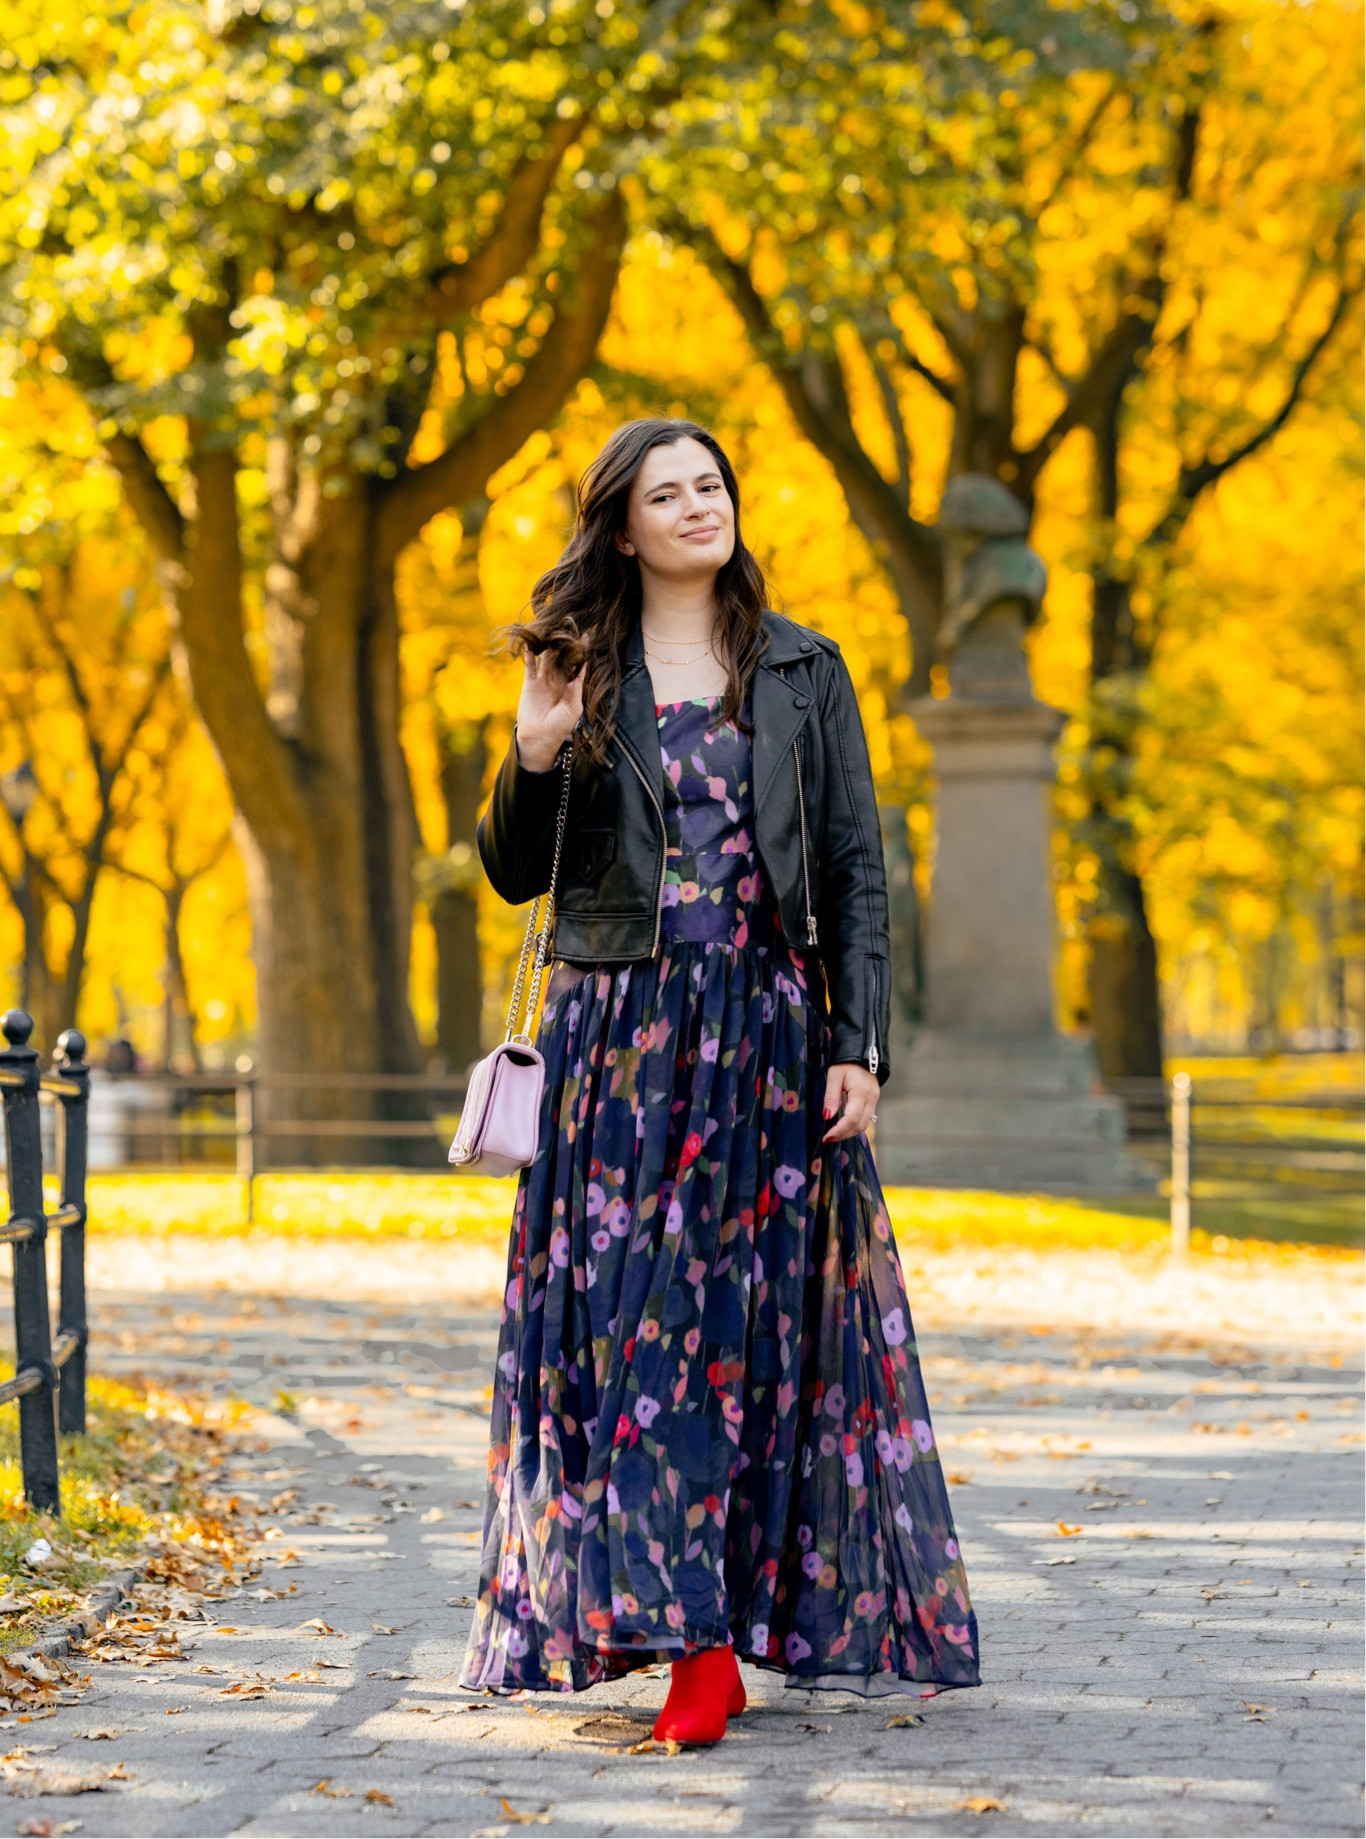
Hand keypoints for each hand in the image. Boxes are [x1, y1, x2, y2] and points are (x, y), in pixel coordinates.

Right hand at [515, 639, 589, 772]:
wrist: (539, 738)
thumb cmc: (560, 726)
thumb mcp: (573, 709)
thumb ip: (576, 689)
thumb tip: (580, 670)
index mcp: (572, 686)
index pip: (578, 664)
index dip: (582, 651)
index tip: (586, 635)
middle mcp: (558, 681)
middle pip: (562, 657)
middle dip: (565, 643)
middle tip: (566, 626)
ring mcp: (544, 680)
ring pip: (546, 658)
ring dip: (548, 645)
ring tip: (550, 630)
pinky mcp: (530, 683)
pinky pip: (530, 666)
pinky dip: (530, 655)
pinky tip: (532, 643)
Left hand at [822, 1062, 878, 1142]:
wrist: (862, 1052)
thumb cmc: (845, 1062)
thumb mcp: (834, 1076)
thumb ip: (831, 1097)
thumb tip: (827, 1117)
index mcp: (861, 1092)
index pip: (851, 1118)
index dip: (839, 1130)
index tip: (826, 1137)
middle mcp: (871, 1098)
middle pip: (859, 1125)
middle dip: (843, 1135)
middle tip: (828, 1138)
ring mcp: (874, 1100)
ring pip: (864, 1124)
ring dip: (849, 1132)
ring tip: (834, 1134)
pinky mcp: (873, 1101)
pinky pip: (866, 1119)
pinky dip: (854, 1126)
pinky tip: (843, 1127)